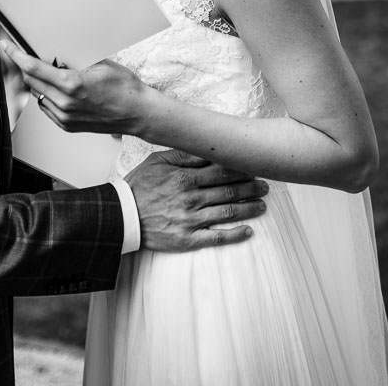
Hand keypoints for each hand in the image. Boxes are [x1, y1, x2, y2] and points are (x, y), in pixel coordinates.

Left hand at [2, 43, 148, 135]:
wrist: (137, 113)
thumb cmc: (124, 87)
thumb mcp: (100, 64)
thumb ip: (73, 61)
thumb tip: (54, 56)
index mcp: (71, 84)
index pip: (33, 68)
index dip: (16, 55)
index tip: (7, 47)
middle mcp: (65, 103)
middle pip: (31, 81)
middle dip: (25, 66)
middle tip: (23, 54)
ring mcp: (65, 117)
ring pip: (37, 94)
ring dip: (37, 81)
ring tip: (47, 71)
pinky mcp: (67, 125)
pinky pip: (47, 107)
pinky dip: (46, 95)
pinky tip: (55, 88)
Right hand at [124, 150, 268, 250]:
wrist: (122, 215)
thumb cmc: (139, 186)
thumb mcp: (157, 161)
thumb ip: (183, 155)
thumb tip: (206, 148)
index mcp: (185, 177)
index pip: (222, 170)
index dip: (242, 169)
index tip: (255, 168)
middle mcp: (191, 197)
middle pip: (229, 191)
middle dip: (251, 188)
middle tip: (266, 187)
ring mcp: (190, 220)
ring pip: (227, 213)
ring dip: (248, 209)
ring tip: (262, 206)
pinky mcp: (187, 239)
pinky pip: (216, 237)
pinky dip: (234, 235)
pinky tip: (248, 231)